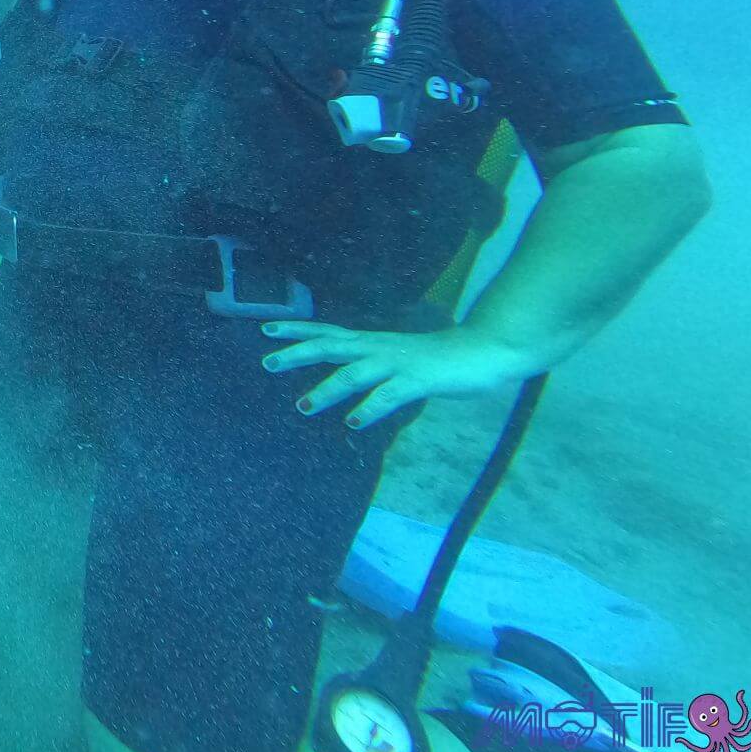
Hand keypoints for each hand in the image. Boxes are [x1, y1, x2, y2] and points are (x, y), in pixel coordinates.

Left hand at [260, 322, 535, 428]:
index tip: (265, 329)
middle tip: (267, 363)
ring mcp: (398, 364)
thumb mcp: (396, 359)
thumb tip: (345, 381)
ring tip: (302, 407)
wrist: (484, 351)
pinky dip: (369, 408)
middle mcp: (379, 348)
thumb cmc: (438, 358)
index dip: (297, 329)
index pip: (327, 331)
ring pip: (355, 374)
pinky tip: (353, 422)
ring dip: (327, 389)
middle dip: (298, 354)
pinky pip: (389, 395)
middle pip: (331, 346)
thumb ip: (371, 366)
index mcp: (372, 342)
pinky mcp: (419, 381)